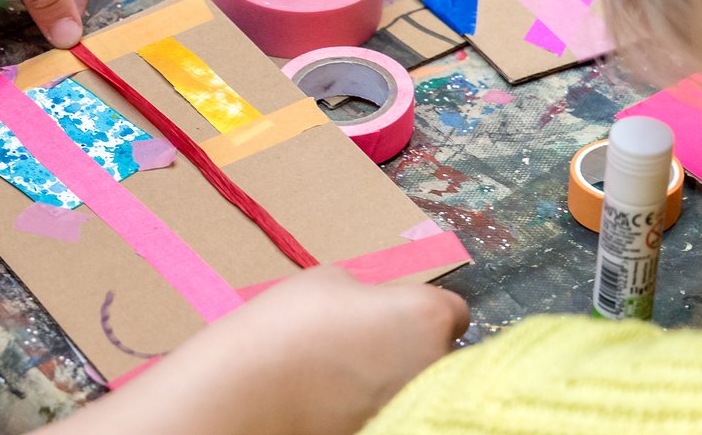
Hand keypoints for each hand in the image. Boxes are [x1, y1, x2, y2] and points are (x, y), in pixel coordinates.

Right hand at [41, 267, 469, 434]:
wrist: (247, 394)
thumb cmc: (288, 325)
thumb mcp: (327, 281)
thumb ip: (366, 292)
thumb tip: (372, 304)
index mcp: (428, 318)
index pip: (454, 311)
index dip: (422, 309)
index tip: (391, 312)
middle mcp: (433, 367)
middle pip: (434, 352)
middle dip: (406, 346)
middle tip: (358, 341)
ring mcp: (411, 406)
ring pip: (410, 384)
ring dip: (385, 377)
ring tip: (335, 372)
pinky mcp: (385, 430)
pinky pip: (385, 410)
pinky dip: (366, 405)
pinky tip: (328, 399)